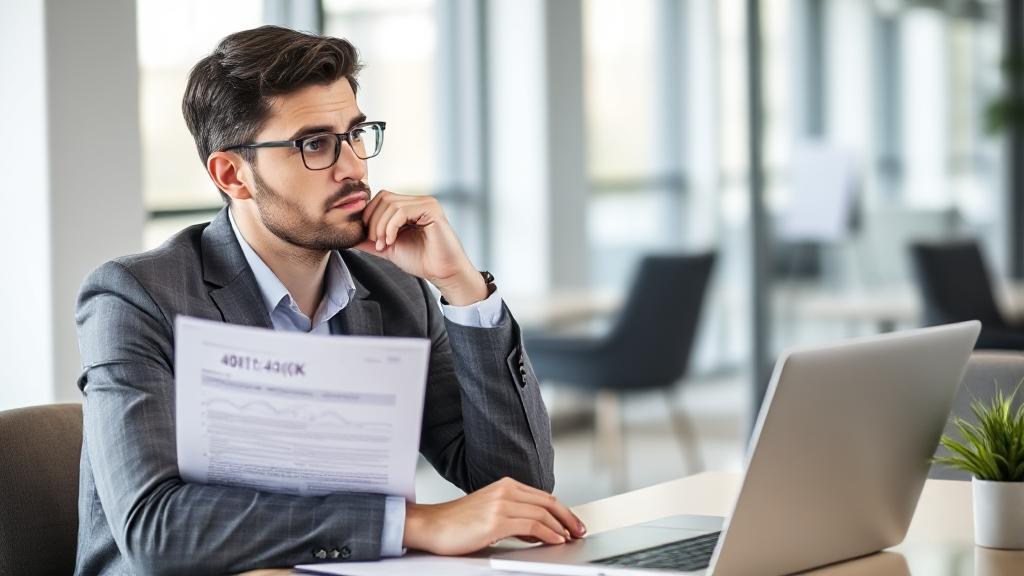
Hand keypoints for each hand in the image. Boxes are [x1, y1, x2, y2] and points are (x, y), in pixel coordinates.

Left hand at [355, 190, 486, 304]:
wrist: (442, 273)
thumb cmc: (421, 260)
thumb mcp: (388, 247)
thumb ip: (370, 239)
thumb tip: (349, 235)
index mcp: (409, 206)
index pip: (381, 198)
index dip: (369, 215)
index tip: (370, 240)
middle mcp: (418, 201)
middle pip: (383, 198)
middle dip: (373, 222)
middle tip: (376, 243)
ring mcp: (426, 203)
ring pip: (390, 204)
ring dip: (381, 227)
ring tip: (384, 245)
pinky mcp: (431, 209)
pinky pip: (402, 211)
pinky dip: (391, 227)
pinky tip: (392, 241)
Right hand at [402, 477, 586, 555]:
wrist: (432, 525)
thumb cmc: (458, 522)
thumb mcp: (491, 513)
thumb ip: (515, 517)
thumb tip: (540, 530)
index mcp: (505, 485)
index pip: (544, 496)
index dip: (563, 510)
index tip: (574, 522)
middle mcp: (506, 490)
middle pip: (548, 502)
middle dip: (568, 518)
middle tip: (580, 530)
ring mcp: (501, 504)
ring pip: (543, 514)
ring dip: (561, 528)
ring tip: (570, 538)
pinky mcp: (496, 520)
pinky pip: (532, 526)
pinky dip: (549, 534)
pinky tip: (555, 540)